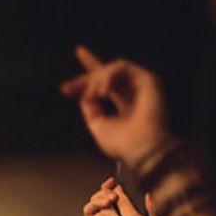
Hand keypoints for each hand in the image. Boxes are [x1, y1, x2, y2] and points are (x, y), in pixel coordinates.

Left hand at [60, 46, 171, 166]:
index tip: (69, 75)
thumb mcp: (98, 124)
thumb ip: (91, 107)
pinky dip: (107, 77)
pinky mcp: (148, 78)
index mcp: (122, 102)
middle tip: (67, 89)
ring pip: (111, 69)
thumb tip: (84, 94)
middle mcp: (132, 90)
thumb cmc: (121, 142)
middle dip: (83, 80)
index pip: (104, 83)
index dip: (88, 72)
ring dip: (96, 80)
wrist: (140, 148)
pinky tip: (101, 91)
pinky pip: (121, 67)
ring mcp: (141, 84)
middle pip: (104, 73)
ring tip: (93, 95)